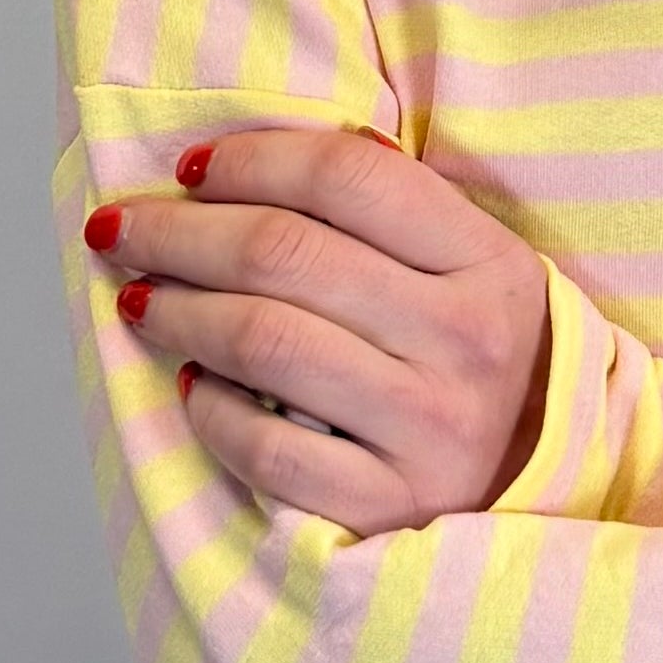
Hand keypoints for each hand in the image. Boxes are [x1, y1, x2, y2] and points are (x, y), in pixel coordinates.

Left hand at [83, 125, 549, 535]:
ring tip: (139, 299)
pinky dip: (210, 411)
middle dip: (179, 233)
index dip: (250, 159)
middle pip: (285, 254)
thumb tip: (259, 158)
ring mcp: (428, 425)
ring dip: (178, 311)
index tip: (189, 169)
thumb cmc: (484, 358)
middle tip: (120, 230)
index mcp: (488, 261)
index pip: (348, 176)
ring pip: (263, 341)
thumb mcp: (478, 268)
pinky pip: (265, 446)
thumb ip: (396, 212)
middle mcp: (465, 338)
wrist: (541, 485)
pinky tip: (192, 386)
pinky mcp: (386, 504)